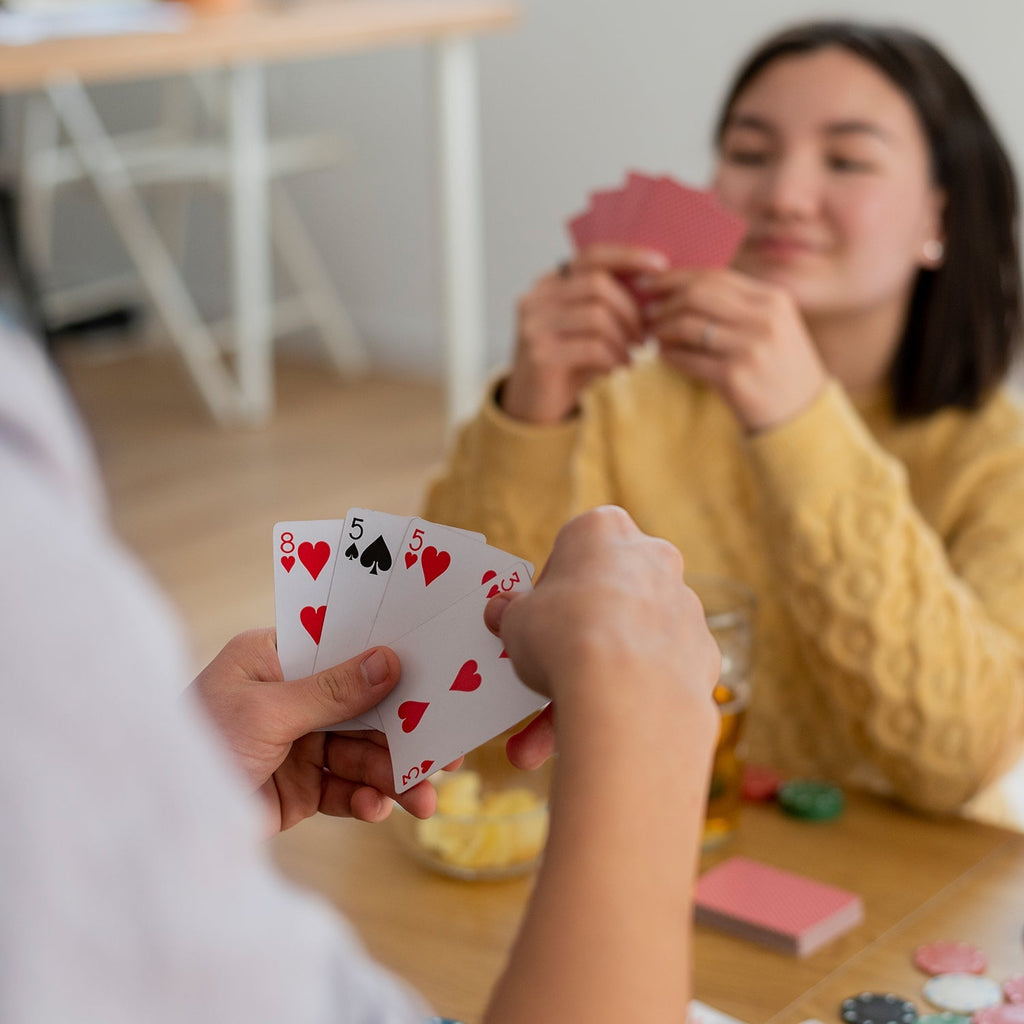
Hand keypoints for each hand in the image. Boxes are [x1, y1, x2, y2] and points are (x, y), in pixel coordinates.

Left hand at [189, 629, 449, 833]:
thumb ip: (332, 690)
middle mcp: (289, 697)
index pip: (343, 649)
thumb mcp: (266, 711)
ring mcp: (298, 743)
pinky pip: (345, 789)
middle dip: (403, 731)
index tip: (435, 669)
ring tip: (423, 800)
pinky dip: (365, 799)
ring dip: (393, 775)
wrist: (155, 825)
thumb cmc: (195, 746)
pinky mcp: (300, 788)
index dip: (388, 660)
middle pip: (363, 707)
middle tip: (448, 750)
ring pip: (362, 753)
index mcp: (274, 659)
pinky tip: (378, 810)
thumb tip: (388, 661)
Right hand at [487, 506, 720, 751]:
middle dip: (573, 639)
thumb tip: (503, 612)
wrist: (628, 691)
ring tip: (549, 736)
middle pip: (605, 598)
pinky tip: (600, 728)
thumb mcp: (515, 621)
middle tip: (542, 674)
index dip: (549, 588)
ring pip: (630, 641)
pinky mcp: (702, 652)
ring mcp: (683, 605)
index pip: (572, 550)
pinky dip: (631, 697)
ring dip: (594, 681)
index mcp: (603, 530)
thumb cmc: (565, 636)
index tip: (533, 619)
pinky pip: (657, 672)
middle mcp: (652, 558)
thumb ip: (513, 613)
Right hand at [501, 245, 668, 424]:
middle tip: (645, 335)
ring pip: (597, 316)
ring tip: (631, 355)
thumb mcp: (587, 329)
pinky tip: (616, 369)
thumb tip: (654, 283)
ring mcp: (534, 326)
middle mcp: (535, 299)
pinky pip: (592, 348)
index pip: (591, 256)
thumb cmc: (567, 363)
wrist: (532, 405)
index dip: (628, 256)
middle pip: (598, 285)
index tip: (662, 265)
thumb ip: (608, 303)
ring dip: (624, 338)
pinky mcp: (540, 355)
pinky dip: (613, 358)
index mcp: (548, 285)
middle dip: (631, 310)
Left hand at [642, 268, 827, 431]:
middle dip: (664, 302)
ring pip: (687, 325)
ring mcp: (750, 348)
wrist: (802, 416)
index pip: (715, 276)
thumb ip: (739, 305)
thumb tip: (683, 288)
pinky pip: (687, 359)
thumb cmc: (780, 369)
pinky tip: (663, 357)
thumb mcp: (774, 327)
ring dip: (662, 330)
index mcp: (773, 299)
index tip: (649, 283)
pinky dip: (669, 356)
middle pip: (697, 295)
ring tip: (654, 337)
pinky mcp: (734, 377)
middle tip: (647, 313)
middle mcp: (764, 318)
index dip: (675, 277)